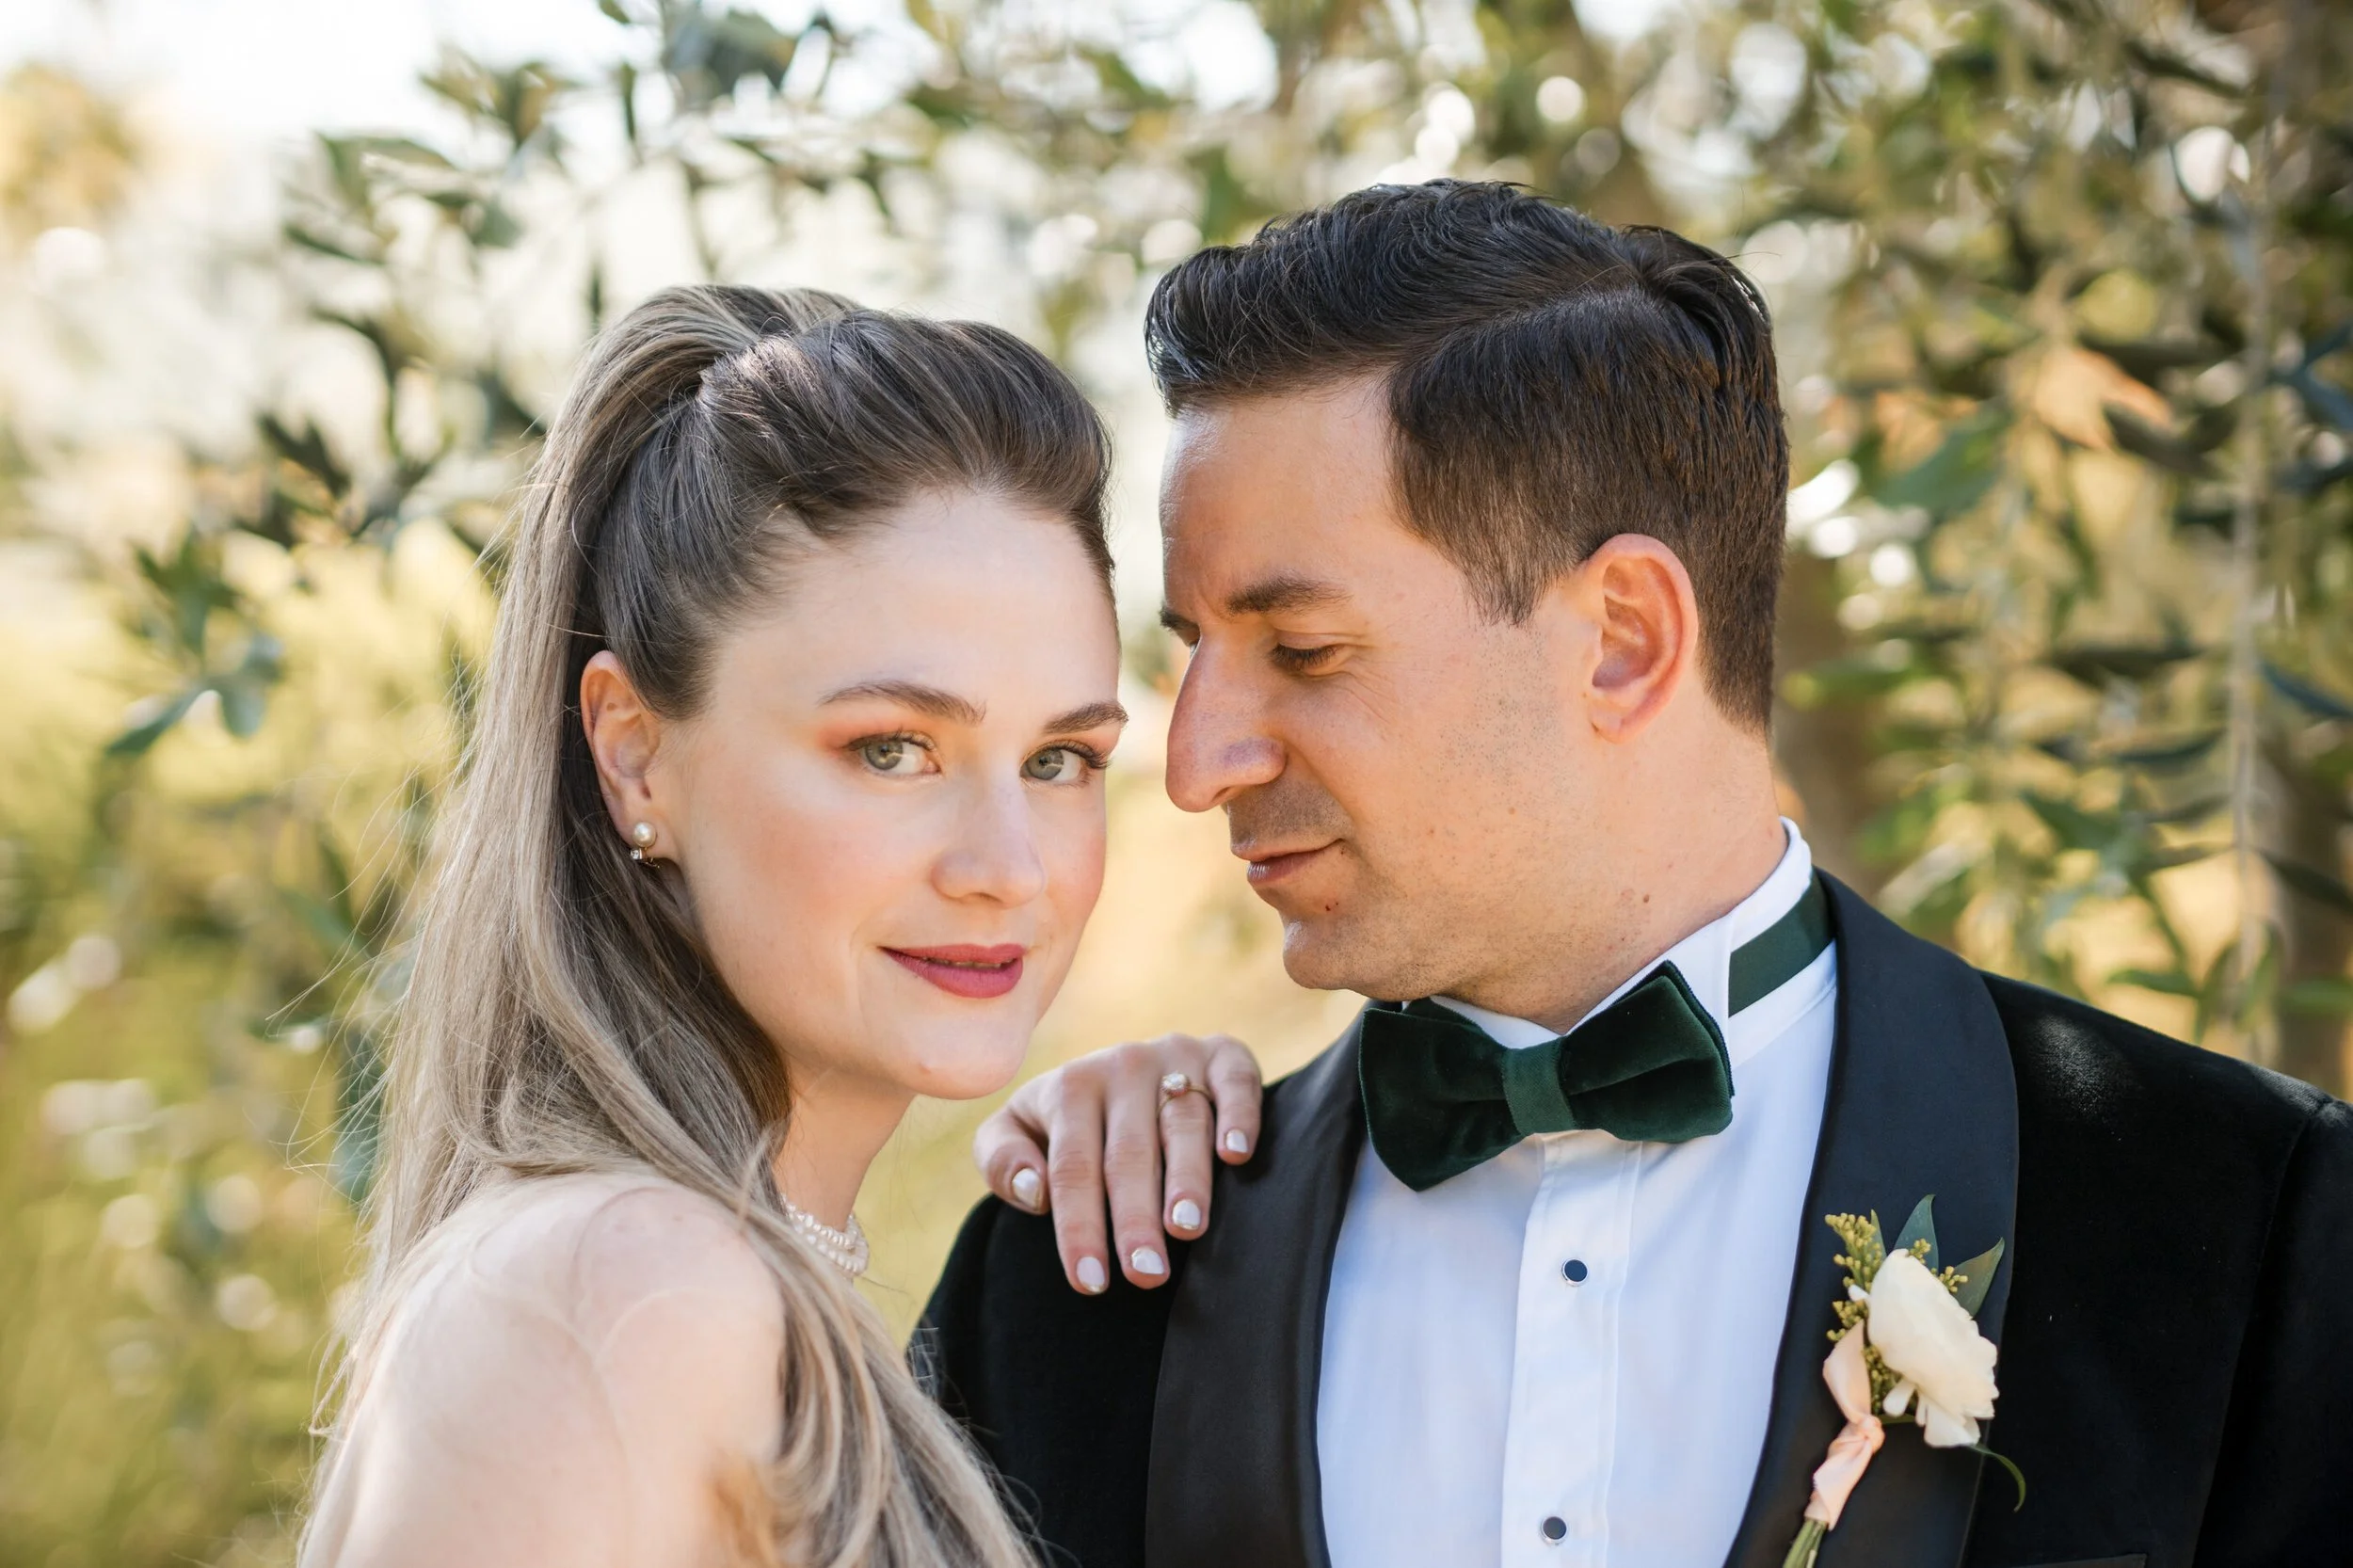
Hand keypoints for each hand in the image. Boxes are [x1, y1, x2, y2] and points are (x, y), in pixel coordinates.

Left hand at [974, 1034, 1263, 1293]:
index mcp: (1069, 1088)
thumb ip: (1002, 1159)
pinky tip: (1237, 1156)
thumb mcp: (1016, 1129)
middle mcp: (1122, 1066)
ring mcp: (1176, 1057)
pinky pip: (1236, 1080)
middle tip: (1146, 1272)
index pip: (1072, 1167)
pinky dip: (1241, 1115)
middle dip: (1136, 1216)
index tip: (1090, 1283)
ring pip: (1182, 1122)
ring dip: (1187, 1178)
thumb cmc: (1066, 1120)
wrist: (1123, 1067)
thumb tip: (1034, 1190)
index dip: (1080, 1226)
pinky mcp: (1223, 1054)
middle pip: (1129, 1152)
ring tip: (1187, 1228)